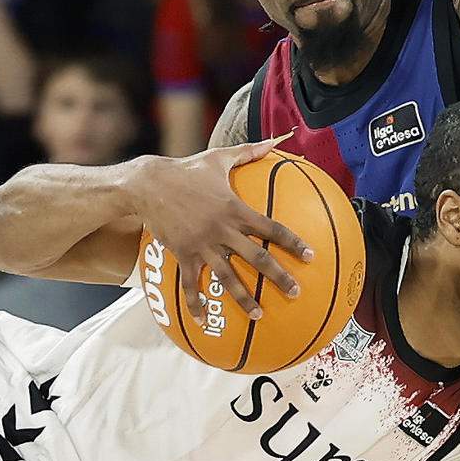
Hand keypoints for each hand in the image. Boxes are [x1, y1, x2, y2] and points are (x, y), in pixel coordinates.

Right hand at [137, 139, 312, 320]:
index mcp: (235, 209)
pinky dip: (196, 304)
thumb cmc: (186, 170)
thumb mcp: (219, 158)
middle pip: (257, 258)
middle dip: (279, 277)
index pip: (271, 228)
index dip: (293, 242)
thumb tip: (278, 139)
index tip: (310, 256)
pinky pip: (191, 284)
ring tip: (258, 316)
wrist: (148, 184)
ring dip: (244, 298)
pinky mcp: (183, 255)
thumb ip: (250, 151)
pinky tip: (202, 321)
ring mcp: (202, 245)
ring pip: (228, 277)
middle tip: (296, 293)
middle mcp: (222, 230)